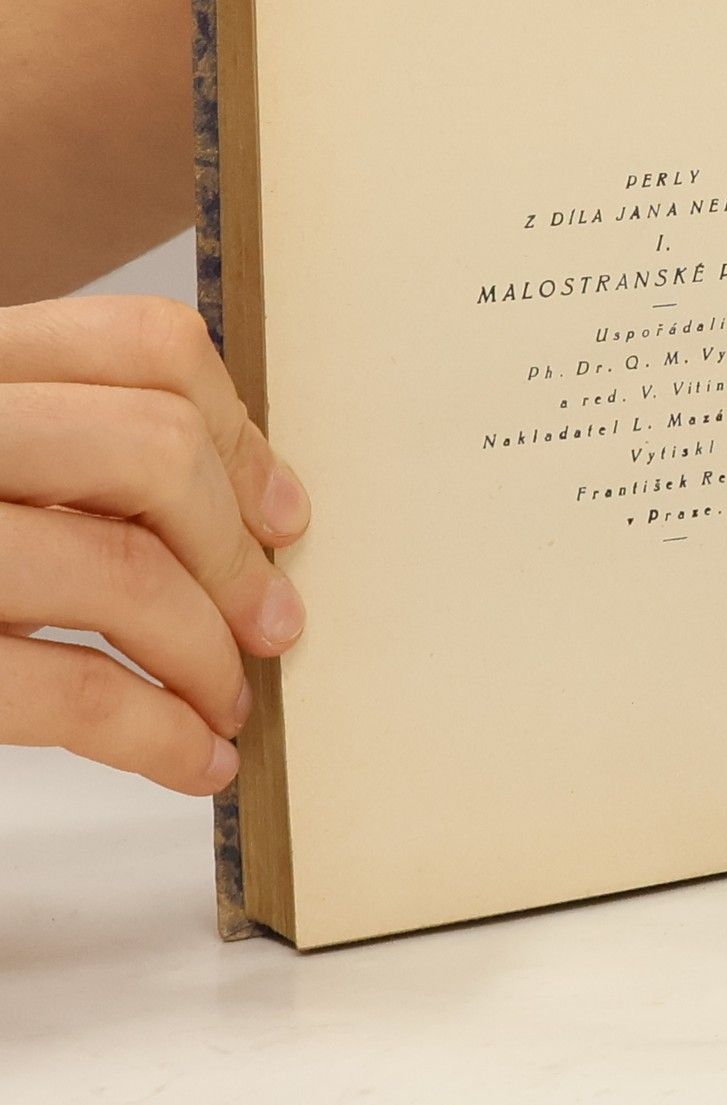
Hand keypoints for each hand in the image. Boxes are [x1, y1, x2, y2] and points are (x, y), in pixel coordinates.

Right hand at [0, 297, 309, 793]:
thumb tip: (256, 509)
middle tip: (271, 624)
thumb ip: (67, 453)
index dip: (240, 435)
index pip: (143, 345)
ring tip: (225, 701)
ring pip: (120, 572)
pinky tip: (190, 760)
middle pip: (152, 448)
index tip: (280, 515)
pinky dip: (158, 735)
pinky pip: (68, 690)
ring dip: (206, 655)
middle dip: (235, 553)